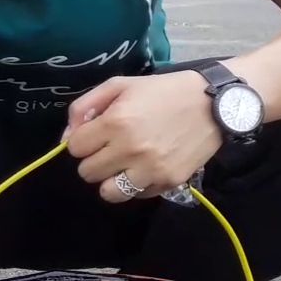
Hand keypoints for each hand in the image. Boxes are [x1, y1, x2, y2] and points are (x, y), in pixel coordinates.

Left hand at [64, 71, 220, 202]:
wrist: (214, 103)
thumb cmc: (163, 91)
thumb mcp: (119, 85)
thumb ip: (84, 107)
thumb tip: (66, 138)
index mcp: (115, 122)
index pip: (75, 148)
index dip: (82, 141)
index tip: (95, 135)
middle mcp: (130, 149)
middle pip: (87, 172)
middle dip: (93, 160)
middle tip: (110, 148)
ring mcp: (150, 169)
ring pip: (108, 192)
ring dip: (110, 179)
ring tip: (123, 164)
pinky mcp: (169, 181)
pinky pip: (137, 195)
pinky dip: (136, 185)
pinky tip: (145, 167)